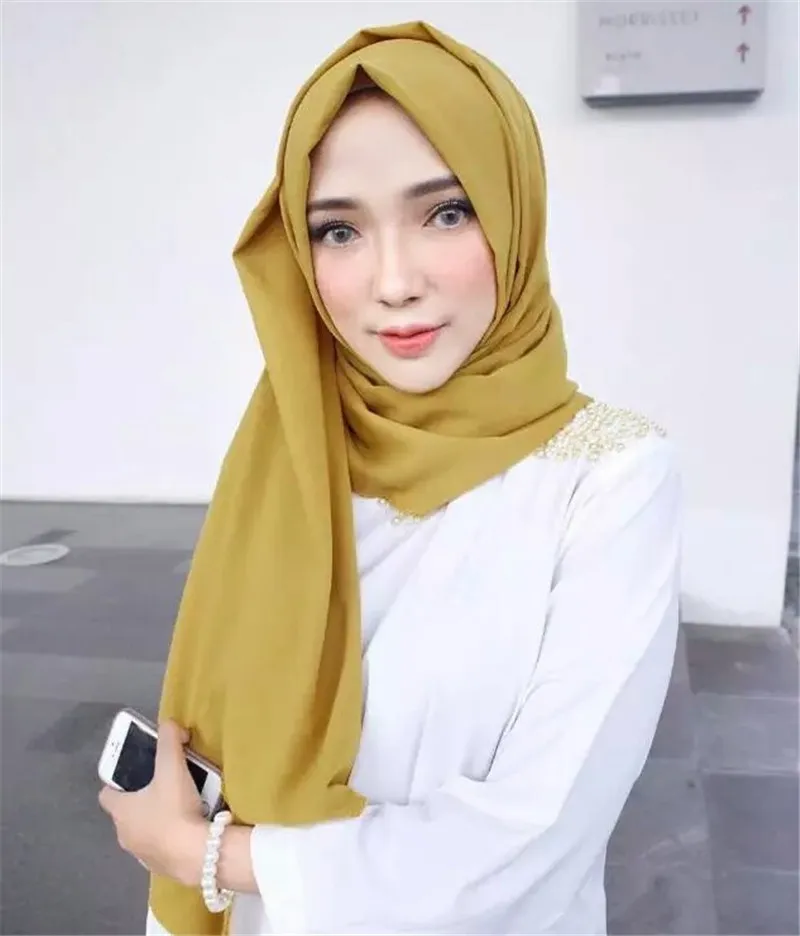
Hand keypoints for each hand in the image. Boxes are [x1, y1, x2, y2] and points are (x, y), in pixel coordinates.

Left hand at [99, 720, 207, 886]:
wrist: (197, 855)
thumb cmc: (175, 809)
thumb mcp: (172, 766)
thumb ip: (169, 739)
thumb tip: (170, 725)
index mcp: (121, 810)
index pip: (106, 794)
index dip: (117, 783)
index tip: (136, 774)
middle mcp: (124, 834)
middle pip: (127, 812)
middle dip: (142, 799)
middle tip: (164, 785)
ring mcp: (140, 854)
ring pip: (143, 831)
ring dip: (156, 819)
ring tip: (181, 805)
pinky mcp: (159, 867)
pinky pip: (160, 847)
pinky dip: (168, 838)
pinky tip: (188, 829)